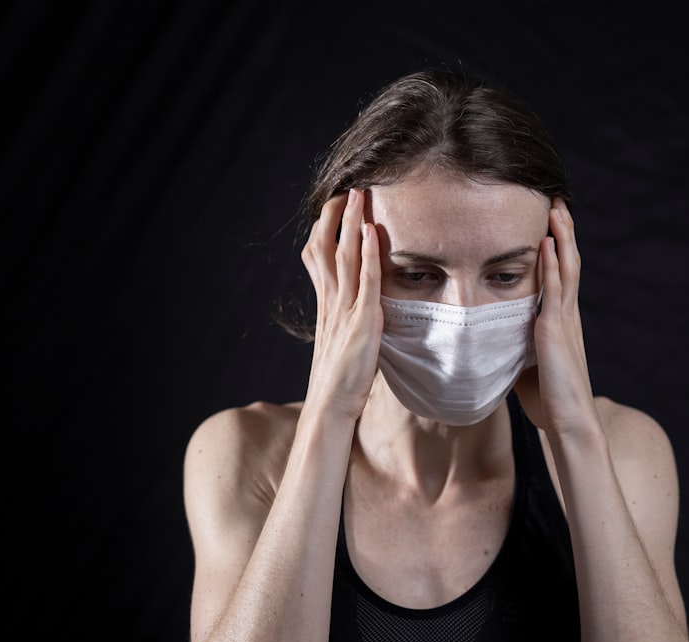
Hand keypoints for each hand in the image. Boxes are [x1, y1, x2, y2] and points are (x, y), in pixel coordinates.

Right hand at [300, 188, 382, 420]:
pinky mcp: (362, 322)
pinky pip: (365, 281)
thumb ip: (350, 319)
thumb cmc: (341, 379)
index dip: (325, 228)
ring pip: (344, 256)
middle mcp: (331, 301)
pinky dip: (368, 254)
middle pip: (326, 247)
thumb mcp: (344, 340)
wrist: (332, 405)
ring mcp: (345, 310)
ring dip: (351, 223)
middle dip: (334, 216)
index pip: (318, 257)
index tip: (333, 206)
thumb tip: (363, 308)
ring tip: (358, 195)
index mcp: (326, 304)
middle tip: (345, 188)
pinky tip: (371, 232)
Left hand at [514, 198, 598, 435]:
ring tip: (556, 209)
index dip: (560, 248)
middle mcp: (567, 316)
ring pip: (565, 268)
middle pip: (568, 263)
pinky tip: (546, 243)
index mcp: (562, 322)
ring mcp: (564, 321)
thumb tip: (496, 343)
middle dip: (564, 232)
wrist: (569, 422)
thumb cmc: (549, 401)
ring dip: (561, 237)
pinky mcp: (556, 331)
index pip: (562, 275)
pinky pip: (553, 290)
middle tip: (557, 202)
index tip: (552, 222)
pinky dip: (551, 265)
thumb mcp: (528, 366)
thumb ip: (517, 347)